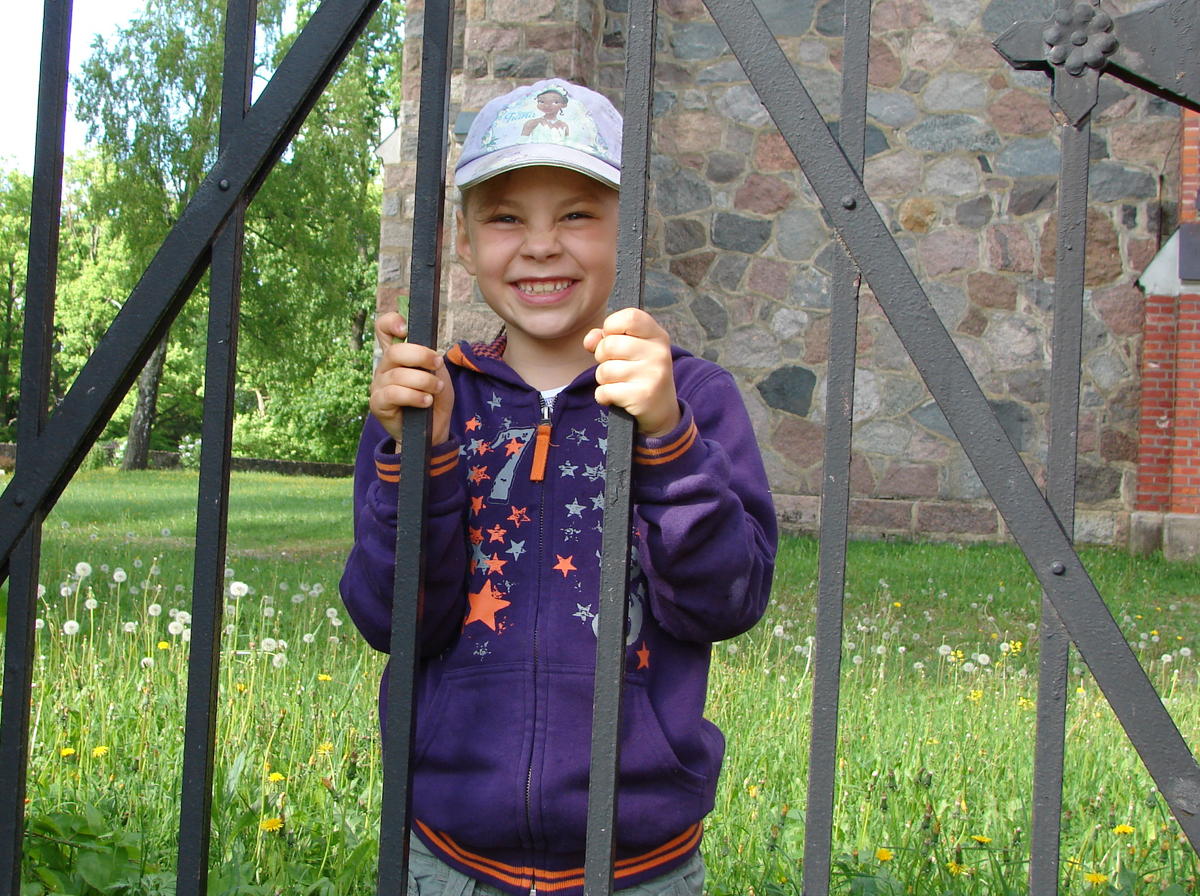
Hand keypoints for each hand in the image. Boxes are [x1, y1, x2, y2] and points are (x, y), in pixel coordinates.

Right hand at [370, 312, 454, 446]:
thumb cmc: (434, 400)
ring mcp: (379, 385)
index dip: (391, 321)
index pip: (383, 328)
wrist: (431, 432)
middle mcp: (385, 367)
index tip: (406, 329)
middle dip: (421, 355)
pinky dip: (414, 396)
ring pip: (399, 374)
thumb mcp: (439, 375)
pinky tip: (426, 402)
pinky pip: (394, 394)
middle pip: (395, 350)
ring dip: (424, 381)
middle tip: (437, 364)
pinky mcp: (377, 403)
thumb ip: (432, 361)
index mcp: (398, 355)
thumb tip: (429, 354)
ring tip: (436, 389)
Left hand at [583, 309, 680, 437]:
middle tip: (615, 366)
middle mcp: (658, 352)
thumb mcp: (631, 350)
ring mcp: (653, 374)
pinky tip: (617, 397)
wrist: (661, 410)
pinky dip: (603, 396)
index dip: (611, 326)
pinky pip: (605, 391)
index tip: (612, 338)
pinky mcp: (643, 396)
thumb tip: (589, 340)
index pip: (629, 317)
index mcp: (657, 335)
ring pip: (604, 370)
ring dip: (603, 379)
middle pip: (609, 345)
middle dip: (602, 357)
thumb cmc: (641, 374)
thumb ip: (607, 338)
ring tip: (619, 383)